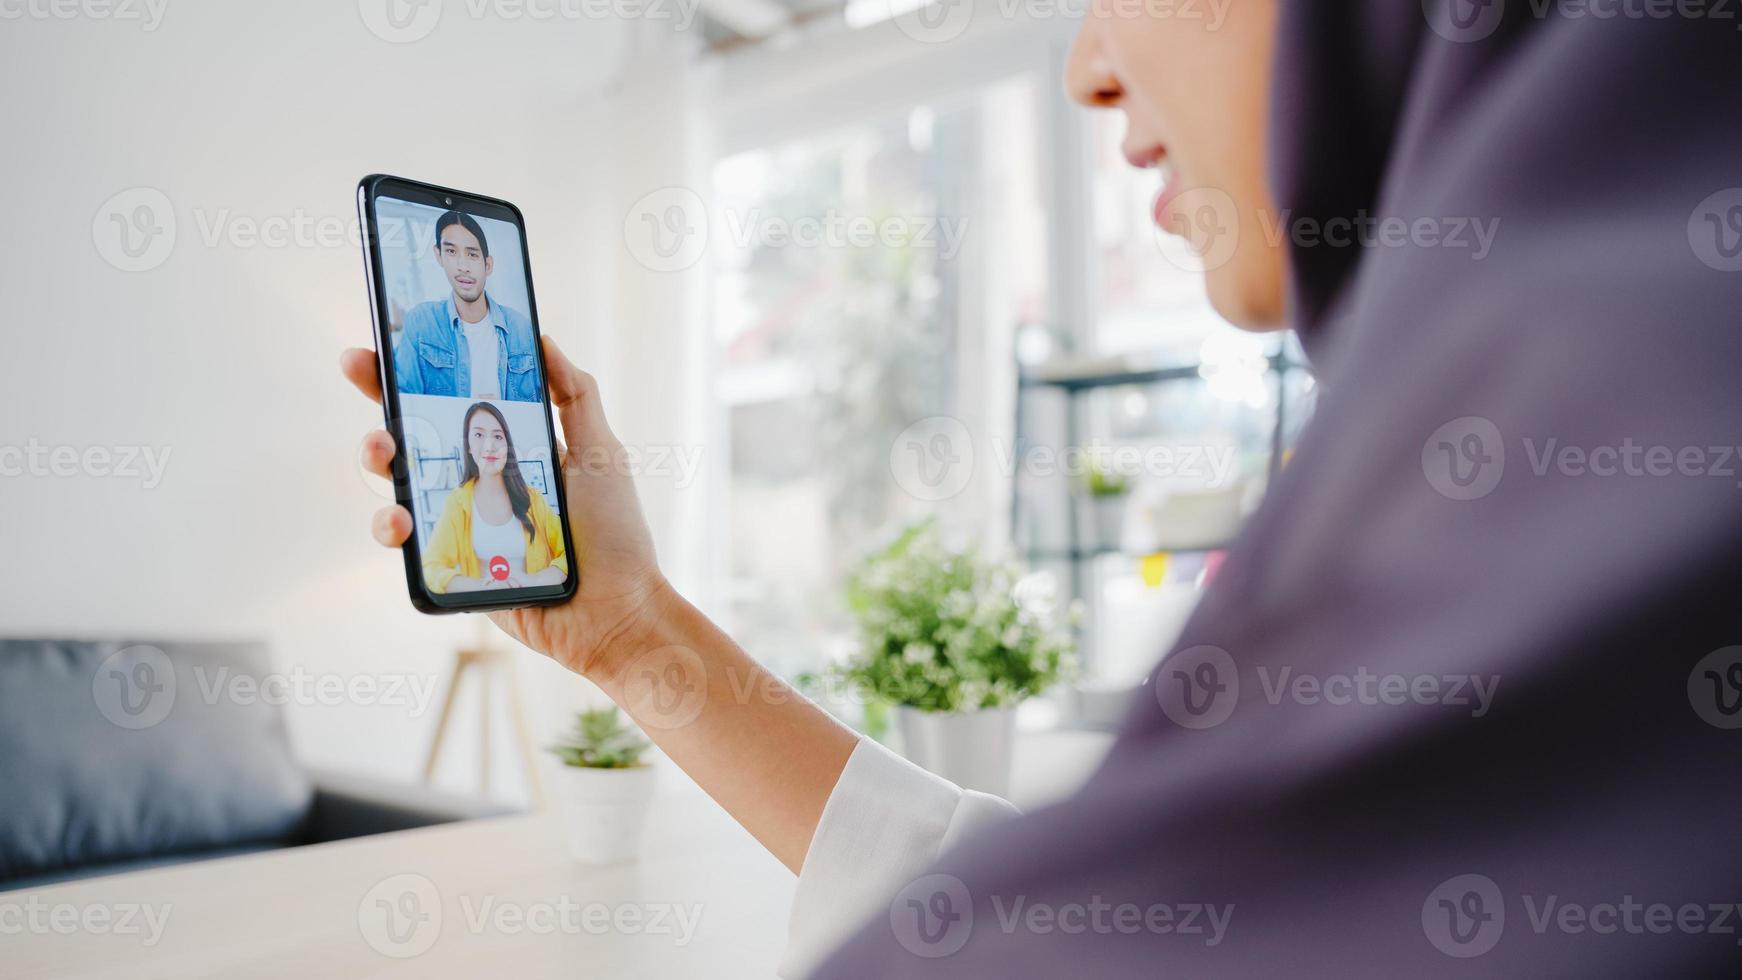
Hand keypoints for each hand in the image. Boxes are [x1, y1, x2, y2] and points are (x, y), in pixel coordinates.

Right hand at [343, 337, 669, 678]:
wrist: (618, 614)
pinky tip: (399, 520)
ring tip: (382, 450)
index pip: (456, 402)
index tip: (387, 338)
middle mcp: (479, 483)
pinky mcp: (451, 567)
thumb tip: (543, 339)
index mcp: (510, 450)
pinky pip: (407, 545)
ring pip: (398, 485)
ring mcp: (461, 524)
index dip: (420, 372)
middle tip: (359, 368)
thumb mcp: (601, 454)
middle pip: (416, 435)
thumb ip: (575, 397)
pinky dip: (391, 528)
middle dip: (380, 399)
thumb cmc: (616, 535)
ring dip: (377, 458)